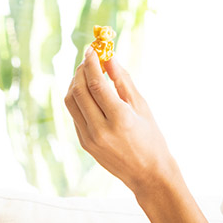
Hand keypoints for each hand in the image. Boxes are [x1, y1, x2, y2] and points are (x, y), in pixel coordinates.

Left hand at [65, 48, 178, 196]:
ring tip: (86, 73)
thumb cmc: (151, 138)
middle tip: (89, 59)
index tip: (92, 49)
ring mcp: (89, 139)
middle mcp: (100, 129)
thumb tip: (109, 57)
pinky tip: (88, 92)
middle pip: (78, 91)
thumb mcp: (142, 107)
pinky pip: (74, 115)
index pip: (96, 83)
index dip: (91, 63)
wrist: (147, 174)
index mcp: (119, 118)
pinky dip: (78, 99)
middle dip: (81, 70)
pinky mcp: (84, 144)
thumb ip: (123, 81)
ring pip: (71, 102)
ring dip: (75, 83)